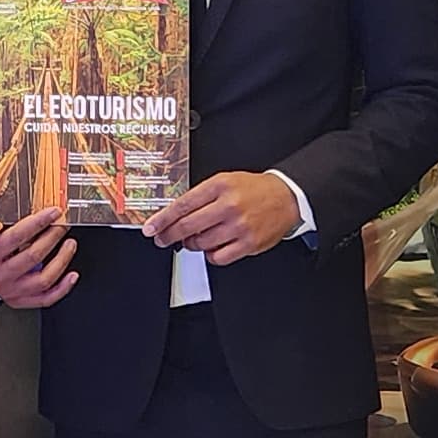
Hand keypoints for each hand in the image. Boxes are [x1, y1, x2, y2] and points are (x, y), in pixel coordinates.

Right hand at [0, 208, 78, 307]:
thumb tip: (26, 204)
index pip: (17, 236)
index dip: (39, 222)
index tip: (54, 212)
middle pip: (34, 255)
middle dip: (53, 237)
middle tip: (62, 225)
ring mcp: (10, 290)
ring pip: (44, 278)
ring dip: (62, 260)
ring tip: (70, 244)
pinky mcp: (19, 301)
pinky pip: (46, 298)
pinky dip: (63, 288)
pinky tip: (73, 275)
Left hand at [144, 170, 302, 267]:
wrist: (286, 197)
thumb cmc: (254, 189)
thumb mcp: (225, 181)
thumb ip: (201, 195)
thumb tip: (175, 214)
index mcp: (220, 186)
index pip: (183, 205)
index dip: (163, 219)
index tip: (151, 228)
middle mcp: (229, 206)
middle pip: (188, 226)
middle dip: (169, 235)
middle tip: (161, 239)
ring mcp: (239, 226)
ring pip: (201, 244)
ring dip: (192, 244)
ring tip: (194, 238)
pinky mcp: (248, 244)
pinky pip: (218, 257)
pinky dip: (210, 254)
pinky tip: (213, 246)